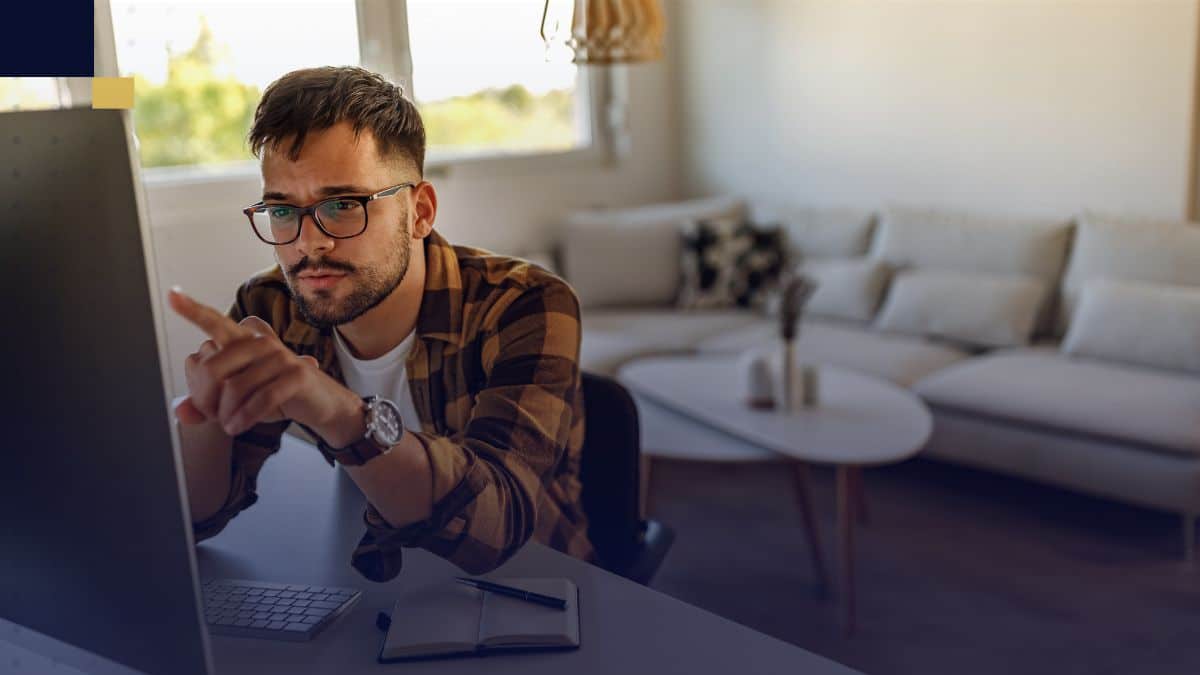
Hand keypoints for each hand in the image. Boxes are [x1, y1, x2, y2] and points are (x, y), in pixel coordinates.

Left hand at [168, 287, 358, 438]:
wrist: (320, 404)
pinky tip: (239, 427)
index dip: (192, 310)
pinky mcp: (297, 373)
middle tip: (214, 416)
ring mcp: (280, 355)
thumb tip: (180, 412)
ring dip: (227, 415)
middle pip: (213, 369)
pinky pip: (260, 398)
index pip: (213, 322)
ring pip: (235, 388)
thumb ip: (207, 405)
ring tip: (230, 425)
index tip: (171, 295)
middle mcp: (259, 341)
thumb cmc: (275, 395)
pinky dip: (245, 417)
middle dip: (206, 400)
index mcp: (242, 339)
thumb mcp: (236, 401)